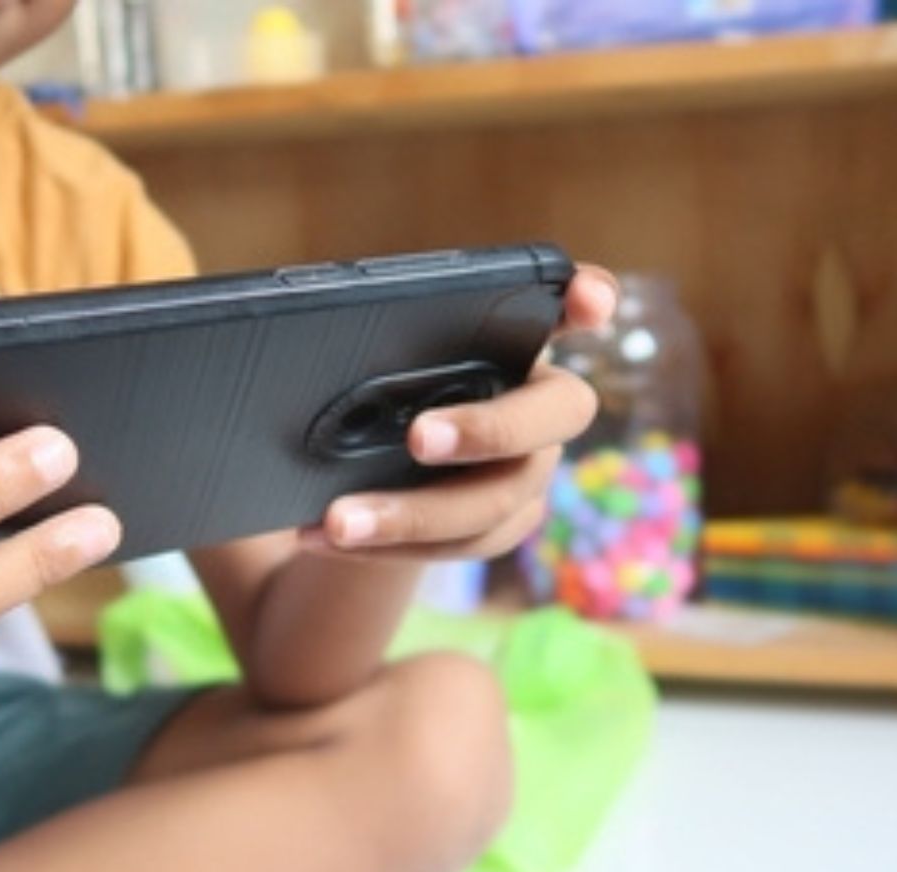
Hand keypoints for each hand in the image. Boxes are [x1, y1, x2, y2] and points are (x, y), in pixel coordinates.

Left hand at [306, 266, 617, 560]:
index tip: (587, 300)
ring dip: (412, 514)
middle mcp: (542, 403)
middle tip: (418, 437)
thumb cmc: (373, 378)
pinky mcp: (501, 526)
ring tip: (337, 519)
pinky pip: (457, 547)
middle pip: (555, 416)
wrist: (363, 459)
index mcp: (518, 335)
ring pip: (495, 503)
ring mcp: (530, 472)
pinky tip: (322, 536)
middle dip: (489, 428)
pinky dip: (387, 546)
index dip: (588, 298)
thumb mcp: (365, 353)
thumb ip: (371, 340)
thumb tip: (308, 346)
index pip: (571, 303)